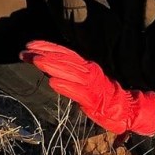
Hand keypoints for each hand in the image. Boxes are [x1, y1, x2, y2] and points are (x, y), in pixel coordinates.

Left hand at [20, 40, 154, 135]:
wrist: (129, 109)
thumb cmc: (105, 97)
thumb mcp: (86, 83)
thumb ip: (70, 76)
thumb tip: (49, 70)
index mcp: (86, 66)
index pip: (64, 53)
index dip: (47, 47)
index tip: (29, 44)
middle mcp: (89, 72)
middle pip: (64, 59)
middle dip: (44, 53)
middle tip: (26, 50)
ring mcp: (92, 85)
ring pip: (70, 72)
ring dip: (52, 65)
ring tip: (36, 60)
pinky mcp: (94, 100)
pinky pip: (79, 92)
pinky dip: (67, 87)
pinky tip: (53, 82)